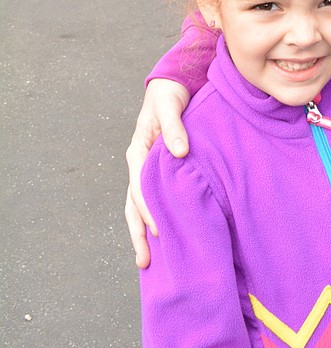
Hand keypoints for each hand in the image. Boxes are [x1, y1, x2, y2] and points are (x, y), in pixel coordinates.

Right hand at [125, 78, 190, 267]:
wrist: (171, 85)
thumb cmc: (170, 95)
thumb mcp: (170, 106)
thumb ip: (174, 127)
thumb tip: (180, 152)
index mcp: (138, 152)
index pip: (139, 188)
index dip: (148, 210)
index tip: (158, 231)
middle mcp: (138, 165)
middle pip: (134, 205)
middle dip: (138, 233)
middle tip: (145, 262)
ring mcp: (146, 170)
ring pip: (139, 207)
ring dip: (142, 232)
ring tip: (147, 261)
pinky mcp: (158, 171)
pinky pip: (152, 198)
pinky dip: (153, 218)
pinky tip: (162, 236)